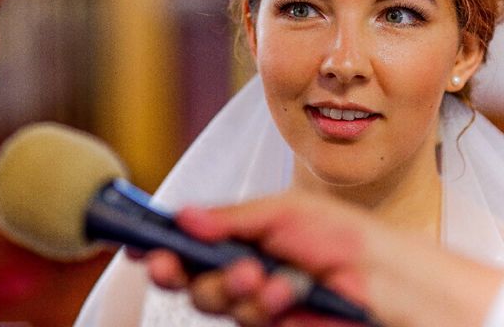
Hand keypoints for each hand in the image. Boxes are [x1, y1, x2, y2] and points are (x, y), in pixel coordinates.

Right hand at [143, 190, 503, 326]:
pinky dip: (258, 303)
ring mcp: (255, 295)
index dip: (163, 238)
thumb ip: (231, 218)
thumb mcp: (283, 211)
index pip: (191, 234)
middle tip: (173, 262)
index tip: (141, 239)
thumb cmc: (344, 234)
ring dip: (227, 285)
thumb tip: (185, 217)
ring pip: (210, 299)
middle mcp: (242, 263)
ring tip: (258, 273)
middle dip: (180, 268)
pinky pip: (244, 316)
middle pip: (188, 273)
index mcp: (243, 230)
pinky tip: (284, 290)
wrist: (385, 277)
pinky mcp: (272, 321)